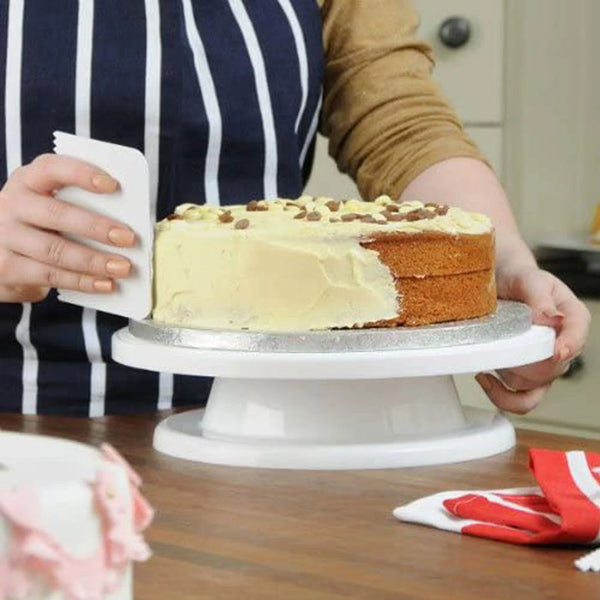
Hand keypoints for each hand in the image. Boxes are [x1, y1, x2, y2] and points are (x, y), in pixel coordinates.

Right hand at [0, 153, 134, 302]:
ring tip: (123, 267)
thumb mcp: (48, 206)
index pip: (52, 168)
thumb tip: (125, 223)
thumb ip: (77, 206)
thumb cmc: (36, 226)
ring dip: (94, 260)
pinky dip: (83, 281)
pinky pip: (51, 275)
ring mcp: (5, 237)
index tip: (113, 185)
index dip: (82, 174)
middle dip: (97, 227)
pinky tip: (105, 283)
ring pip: (55, 250)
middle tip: (128, 237)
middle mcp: (12, 205)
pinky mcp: (7, 268)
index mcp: (28, 181)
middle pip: (56, 214)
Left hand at [475, 264, 590, 413]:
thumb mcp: (528, 279)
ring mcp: (544, 364)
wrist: (499, 283)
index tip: (555, 352)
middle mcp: (562, 345)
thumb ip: (539, 297)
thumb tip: (551, 318)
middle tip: (503, 347)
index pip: (577, 337)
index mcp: (573, 319)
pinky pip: (522, 399)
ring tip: (489, 358)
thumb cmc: (517, 278)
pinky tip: (486, 378)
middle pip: (553, 368)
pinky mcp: (524, 375)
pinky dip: (504, 397)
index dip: (567, 347)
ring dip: (510, 377)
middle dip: (528, 362)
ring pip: (535, 386)